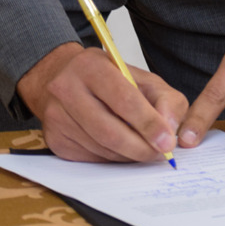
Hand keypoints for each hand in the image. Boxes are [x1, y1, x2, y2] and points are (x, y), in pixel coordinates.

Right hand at [16, 42, 188, 162]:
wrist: (68, 80)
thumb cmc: (112, 81)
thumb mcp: (144, 79)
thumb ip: (166, 100)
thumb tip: (170, 130)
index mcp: (91, 66)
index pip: (124, 99)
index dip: (149, 123)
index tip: (168, 141)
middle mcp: (67, 88)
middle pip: (109, 131)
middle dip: (140, 148)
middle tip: (160, 154)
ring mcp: (57, 116)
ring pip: (101, 148)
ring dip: (128, 155)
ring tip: (143, 149)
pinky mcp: (54, 139)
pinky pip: (90, 159)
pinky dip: (112, 159)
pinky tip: (121, 149)